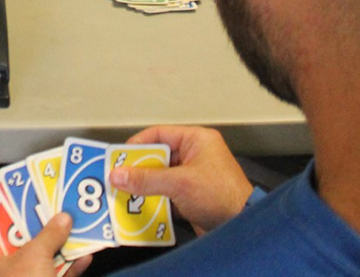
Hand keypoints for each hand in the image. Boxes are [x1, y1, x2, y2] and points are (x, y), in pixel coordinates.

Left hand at [0, 213, 90, 276]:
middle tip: (60, 206)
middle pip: (18, 243)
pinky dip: (66, 269)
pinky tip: (85, 257)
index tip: (33, 194)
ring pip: (37, 262)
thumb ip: (50, 234)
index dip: (13, 210)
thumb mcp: (35, 257)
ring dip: (58, 248)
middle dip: (42, 228)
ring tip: (78, 227)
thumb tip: (63, 217)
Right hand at [109, 126, 252, 235]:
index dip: (138, 144)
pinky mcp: (192, 197)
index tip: (119, 157)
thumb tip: (119, 175)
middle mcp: (195, 155)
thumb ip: (147, 179)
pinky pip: (167, 195)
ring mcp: (194, 177)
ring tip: (126, 195)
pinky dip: (154, 202)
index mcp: (197, 140)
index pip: (160, 134)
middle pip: (158, 157)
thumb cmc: (222, 195)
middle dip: (138, 170)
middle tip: (118, 179)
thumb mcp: (180, 183)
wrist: (241, 226)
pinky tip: (141, 210)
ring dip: (145, 188)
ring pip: (161, 178)